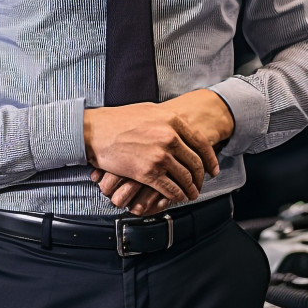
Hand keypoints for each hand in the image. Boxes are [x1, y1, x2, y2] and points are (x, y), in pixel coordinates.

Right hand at [84, 89, 233, 209]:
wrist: (95, 131)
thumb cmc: (118, 120)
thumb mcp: (150, 111)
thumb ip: (168, 120)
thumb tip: (181, 126)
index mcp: (173, 121)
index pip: (201, 142)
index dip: (210, 159)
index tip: (212, 168)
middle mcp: (170, 138)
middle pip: (195, 162)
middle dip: (201, 176)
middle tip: (202, 183)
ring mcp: (160, 156)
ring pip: (185, 178)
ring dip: (190, 189)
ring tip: (191, 193)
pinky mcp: (148, 172)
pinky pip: (170, 188)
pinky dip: (176, 195)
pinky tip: (177, 197)